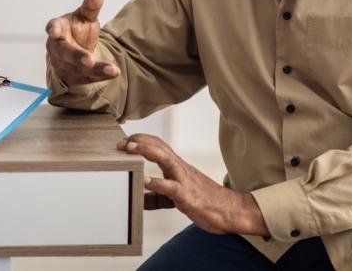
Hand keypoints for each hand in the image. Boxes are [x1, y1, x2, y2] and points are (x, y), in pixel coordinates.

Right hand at [45, 0, 119, 85]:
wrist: (74, 55)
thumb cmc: (77, 31)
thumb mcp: (84, 16)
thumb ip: (91, 5)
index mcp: (58, 29)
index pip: (54, 27)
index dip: (54, 29)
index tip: (54, 31)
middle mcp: (58, 48)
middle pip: (65, 53)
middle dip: (76, 57)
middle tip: (88, 60)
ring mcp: (65, 64)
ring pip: (79, 68)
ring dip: (95, 69)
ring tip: (111, 69)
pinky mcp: (75, 77)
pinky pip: (89, 77)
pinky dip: (102, 75)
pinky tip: (114, 72)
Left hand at [117, 134, 268, 235]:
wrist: (231, 211)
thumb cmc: (205, 202)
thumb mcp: (177, 198)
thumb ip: (158, 197)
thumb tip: (139, 201)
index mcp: (177, 167)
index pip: (158, 145)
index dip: (141, 140)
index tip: (124, 140)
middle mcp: (180, 168)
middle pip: (159, 146)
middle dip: (138, 140)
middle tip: (120, 142)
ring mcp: (185, 180)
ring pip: (165, 158)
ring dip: (146, 151)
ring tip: (129, 149)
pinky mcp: (188, 196)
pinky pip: (172, 187)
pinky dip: (158, 183)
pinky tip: (146, 182)